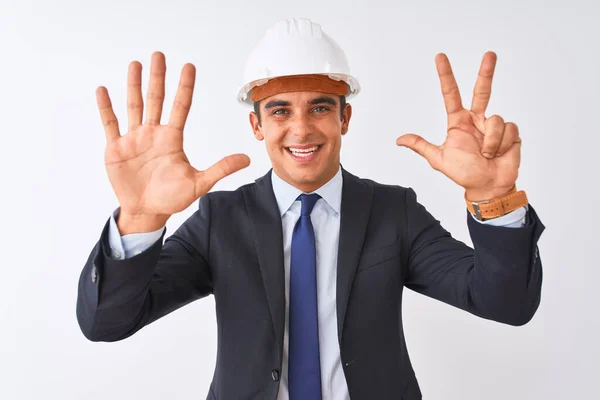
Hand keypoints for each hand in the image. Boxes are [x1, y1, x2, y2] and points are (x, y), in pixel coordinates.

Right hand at [97, 52, 250, 226]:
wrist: (147, 212)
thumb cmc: (172, 198)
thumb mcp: (199, 184)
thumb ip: (220, 169)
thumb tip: (246, 159)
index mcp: (172, 139)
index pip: (180, 107)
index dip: (184, 87)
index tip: (189, 66)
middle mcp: (153, 133)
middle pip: (156, 100)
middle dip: (157, 78)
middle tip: (159, 55)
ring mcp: (134, 139)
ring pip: (134, 106)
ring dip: (133, 85)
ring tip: (135, 64)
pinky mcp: (116, 148)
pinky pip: (111, 124)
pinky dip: (106, 108)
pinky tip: (103, 90)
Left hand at [396, 52, 520, 200]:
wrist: (488, 186)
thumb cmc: (464, 173)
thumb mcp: (439, 159)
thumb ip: (421, 146)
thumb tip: (399, 140)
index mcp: (458, 122)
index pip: (451, 94)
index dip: (446, 76)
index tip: (440, 57)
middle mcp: (477, 119)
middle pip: (482, 91)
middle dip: (486, 72)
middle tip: (490, 54)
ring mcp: (494, 125)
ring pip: (495, 120)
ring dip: (490, 142)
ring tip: (486, 155)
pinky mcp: (511, 132)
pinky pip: (508, 129)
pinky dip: (501, 145)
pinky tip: (499, 153)